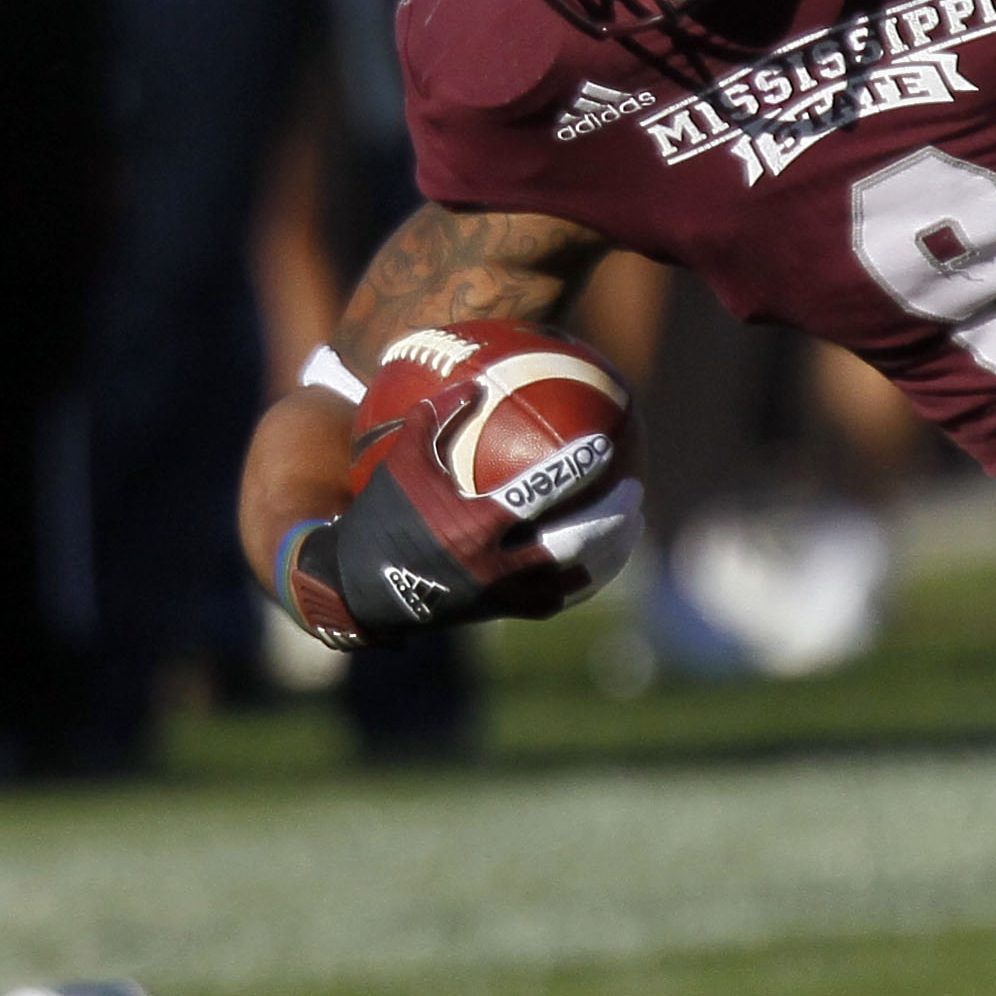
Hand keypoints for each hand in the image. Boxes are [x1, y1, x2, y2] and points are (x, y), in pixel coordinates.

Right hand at [277, 375, 642, 647]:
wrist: (359, 587)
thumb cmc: (380, 514)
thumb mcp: (402, 458)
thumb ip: (439, 416)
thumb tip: (476, 383)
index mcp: (475, 523)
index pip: (541, 492)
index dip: (578, 469)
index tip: (604, 447)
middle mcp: (495, 563)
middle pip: (576, 541)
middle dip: (613, 517)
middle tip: (636, 490)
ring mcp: (502, 593)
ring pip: (576, 576)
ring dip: (611, 552)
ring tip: (634, 526)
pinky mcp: (501, 611)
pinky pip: (559, 598)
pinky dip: (586, 578)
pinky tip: (600, 559)